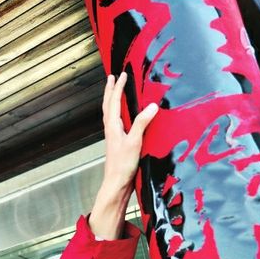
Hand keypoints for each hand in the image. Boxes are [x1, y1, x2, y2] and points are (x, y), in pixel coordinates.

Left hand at [101, 73, 157, 193]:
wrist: (116, 184)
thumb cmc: (122, 166)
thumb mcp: (134, 143)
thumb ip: (142, 124)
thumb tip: (152, 106)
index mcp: (112, 127)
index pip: (113, 102)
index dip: (117, 88)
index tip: (122, 75)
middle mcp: (110, 130)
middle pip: (108, 105)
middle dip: (110, 90)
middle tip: (112, 77)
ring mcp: (113, 136)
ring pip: (110, 113)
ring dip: (112, 100)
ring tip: (116, 91)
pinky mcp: (118, 143)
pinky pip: (116, 122)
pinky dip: (118, 112)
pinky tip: (124, 115)